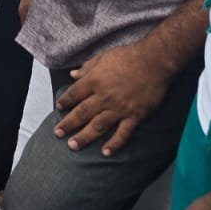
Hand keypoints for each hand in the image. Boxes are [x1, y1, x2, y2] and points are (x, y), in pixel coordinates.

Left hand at [55, 41, 169, 154]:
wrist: (154, 61)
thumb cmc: (128, 56)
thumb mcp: (103, 57)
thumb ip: (87, 68)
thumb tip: (73, 74)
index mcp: (95, 80)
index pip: (74, 93)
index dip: (65, 101)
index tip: (59, 108)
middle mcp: (104, 96)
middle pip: (82, 113)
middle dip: (68, 124)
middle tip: (57, 134)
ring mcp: (119, 108)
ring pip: (98, 125)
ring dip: (84, 137)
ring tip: (72, 146)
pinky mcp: (135, 116)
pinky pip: (123, 133)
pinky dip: (114, 144)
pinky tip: (106, 153)